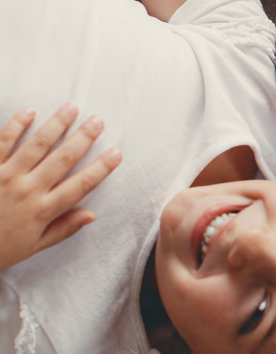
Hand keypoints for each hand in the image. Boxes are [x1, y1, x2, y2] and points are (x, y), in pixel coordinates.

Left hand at [0, 104, 121, 268]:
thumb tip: (91, 215)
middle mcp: (28, 190)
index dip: (101, 169)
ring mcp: (6, 176)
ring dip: (56, 125)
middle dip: (83, 138)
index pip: (80, 186)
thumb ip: (63, 229)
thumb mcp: (33, 246)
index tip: (116, 154)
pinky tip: (30, 112)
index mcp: (43, 211)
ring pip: (37, 145)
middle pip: (62, 159)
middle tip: (98, 121)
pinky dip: (17, 125)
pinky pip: (3, 142)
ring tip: (71, 108)